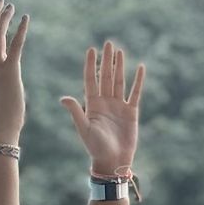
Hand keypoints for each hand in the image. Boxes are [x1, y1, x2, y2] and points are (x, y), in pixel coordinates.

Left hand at [61, 42, 145, 174]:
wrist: (112, 161)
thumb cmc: (95, 148)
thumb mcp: (84, 129)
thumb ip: (75, 111)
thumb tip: (63, 98)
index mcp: (92, 105)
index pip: (91, 80)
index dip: (91, 65)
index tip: (91, 49)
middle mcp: (105, 102)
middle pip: (105, 76)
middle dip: (106, 60)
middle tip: (108, 43)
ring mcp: (118, 106)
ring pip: (119, 81)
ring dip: (120, 66)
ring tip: (119, 51)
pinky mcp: (131, 112)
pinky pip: (135, 92)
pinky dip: (138, 81)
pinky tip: (140, 68)